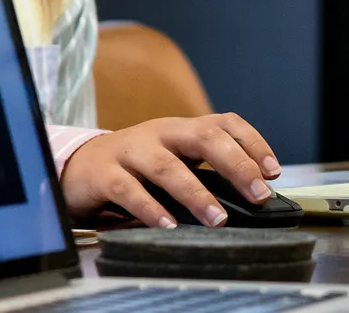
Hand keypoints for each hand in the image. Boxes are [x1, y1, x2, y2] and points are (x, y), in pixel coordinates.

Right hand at [60, 114, 282, 228]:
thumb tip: (250, 203)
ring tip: (217, 219)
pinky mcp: (103, 174)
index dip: (252, 143)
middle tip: (258, 194)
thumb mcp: (171, 161)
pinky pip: (128, 190)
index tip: (272, 172)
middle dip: (235, 165)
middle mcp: (157, 134)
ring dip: (196, 193)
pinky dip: (150, 209)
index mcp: (179, 130)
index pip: (223, 123)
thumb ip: (203, 174)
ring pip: (166, 166)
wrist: (76, 167)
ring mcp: (129, 151)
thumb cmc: (134, 169)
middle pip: (202, 137)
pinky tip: (167, 226)